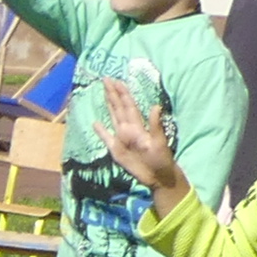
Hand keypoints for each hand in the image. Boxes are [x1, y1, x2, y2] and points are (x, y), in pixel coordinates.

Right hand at [96, 75, 177, 195]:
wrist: (157, 176)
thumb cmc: (161, 159)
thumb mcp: (159, 142)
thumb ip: (155, 125)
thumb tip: (156, 106)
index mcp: (138, 126)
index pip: (128, 105)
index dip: (122, 93)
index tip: (115, 81)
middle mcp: (128, 129)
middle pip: (119, 107)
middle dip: (113, 93)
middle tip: (106, 79)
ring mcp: (121, 138)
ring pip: (113, 117)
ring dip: (109, 105)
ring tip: (104, 93)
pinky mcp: (116, 150)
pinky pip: (106, 138)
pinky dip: (101, 131)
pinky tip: (95, 123)